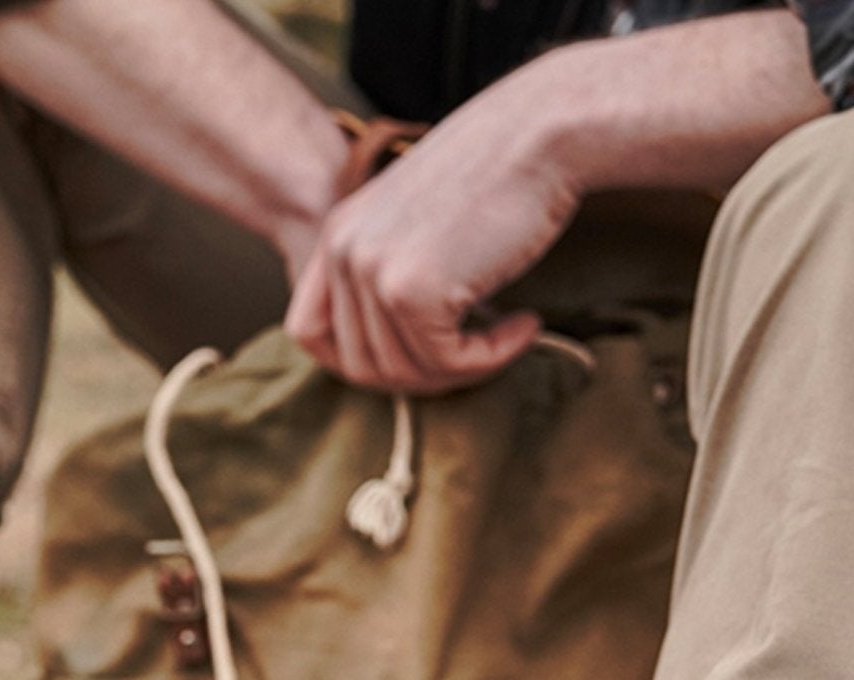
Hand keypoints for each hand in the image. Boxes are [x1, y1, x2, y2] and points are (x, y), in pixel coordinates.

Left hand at [286, 61, 582, 392]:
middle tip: (476, 355)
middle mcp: (344, 251)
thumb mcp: (420, 221)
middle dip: (422, 376)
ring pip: (404, 372)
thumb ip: (392, 271)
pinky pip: (446, 362)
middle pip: (359, 365)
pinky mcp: (413, 292)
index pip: (307, 331)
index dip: (354, 362)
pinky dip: (491, 358)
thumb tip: (395, 356)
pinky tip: (525, 327)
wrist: (547, 128)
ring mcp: (374, 272)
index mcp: (337, 233)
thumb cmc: (501, 172)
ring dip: (463, 370)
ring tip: (508, 335)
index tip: (409, 360)